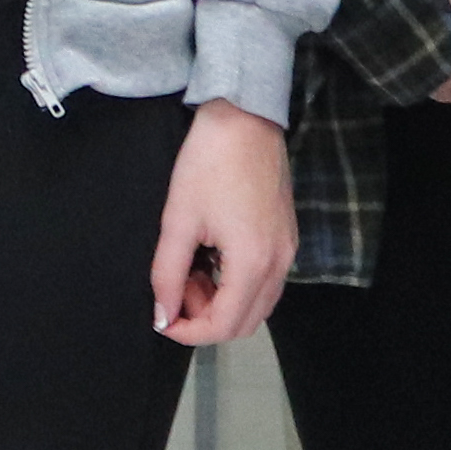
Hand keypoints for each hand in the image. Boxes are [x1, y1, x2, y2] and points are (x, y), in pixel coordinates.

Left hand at [150, 104, 294, 346]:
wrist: (246, 118)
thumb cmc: (207, 164)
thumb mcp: (178, 220)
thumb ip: (167, 274)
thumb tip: (162, 316)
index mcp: (253, 262)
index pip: (225, 325)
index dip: (188, 332)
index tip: (162, 318)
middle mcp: (280, 264)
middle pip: (245, 323)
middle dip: (205, 319)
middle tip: (175, 289)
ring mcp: (288, 251)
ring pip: (257, 304)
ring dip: (221, 303)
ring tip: (190, 271)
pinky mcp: (287, 237)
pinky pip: (265, 282)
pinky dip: (237, 285)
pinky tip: (211, 259)